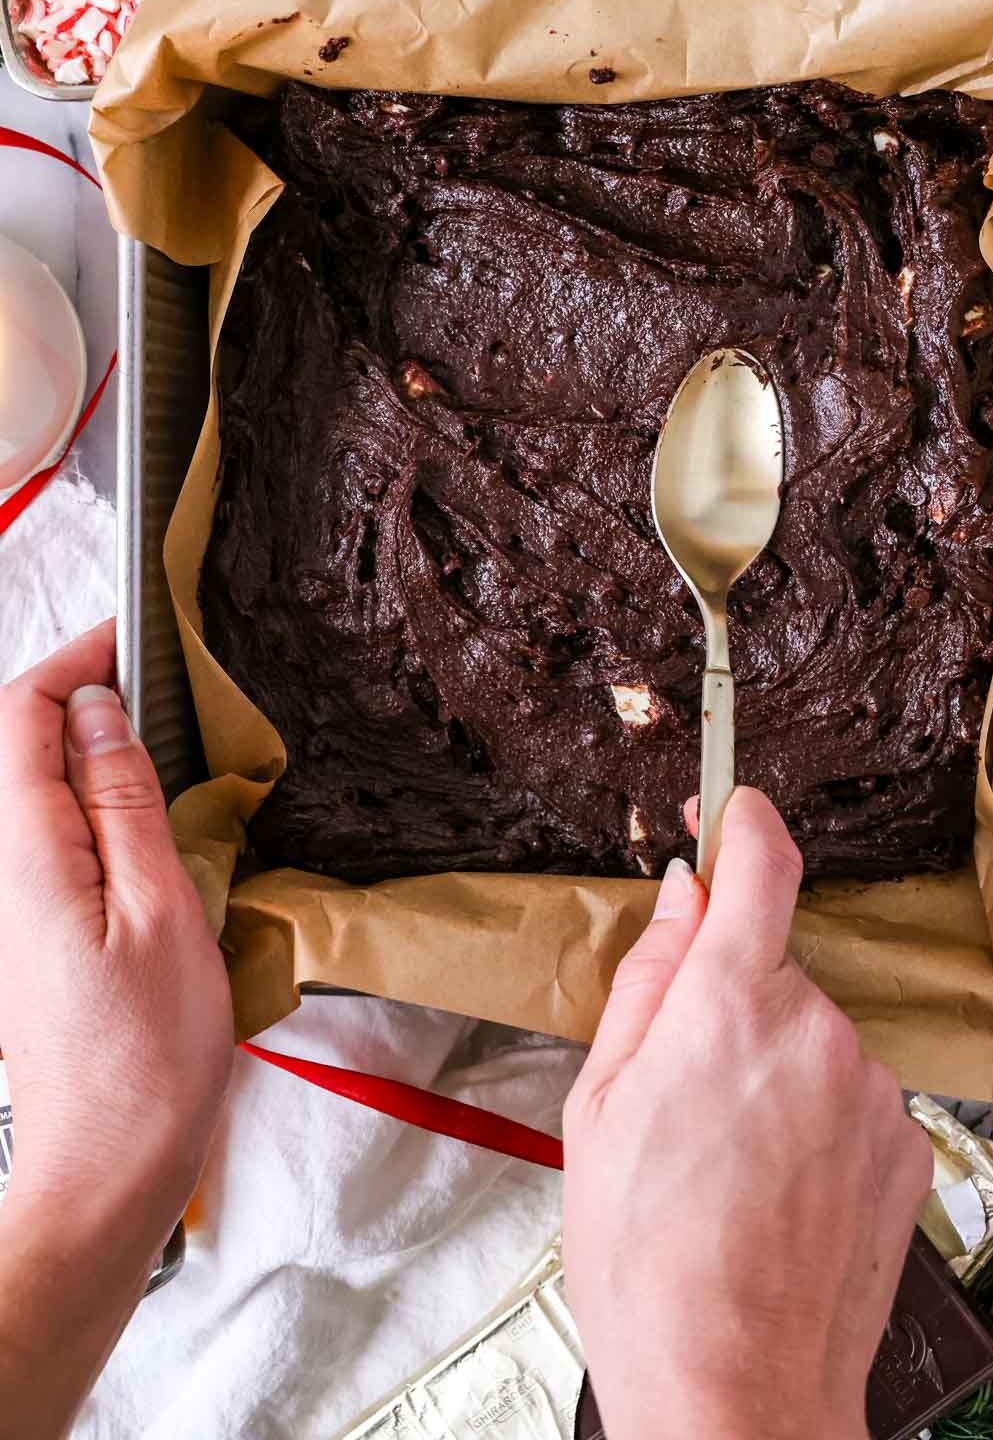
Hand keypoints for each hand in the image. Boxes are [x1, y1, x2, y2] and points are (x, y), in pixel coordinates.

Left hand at [0, 622, 231, 1437]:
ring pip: (36, 787)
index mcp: (24, 855)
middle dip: (83, 692)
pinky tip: (151, 810)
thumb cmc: (146, 1055)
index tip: (137, 632)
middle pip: (20, 746)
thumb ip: (125, 802)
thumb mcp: (160, 909)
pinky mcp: (30, 931)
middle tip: (165, 677)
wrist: (109, 1168)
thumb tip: (101, 712)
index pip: (21, 717)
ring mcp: (11, 904)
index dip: (74, 661)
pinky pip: (51, 833)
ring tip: (166, 732)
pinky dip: (96, 798)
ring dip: (92, 745)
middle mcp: (1, 872)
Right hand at [563, 788, 931, 1439]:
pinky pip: (849, 1095)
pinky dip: (813, 1122)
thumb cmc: (646, 1258)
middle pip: (772, 971)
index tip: (731, 807)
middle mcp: (819, 1029)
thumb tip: (685, 894)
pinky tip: (773, 1194)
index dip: (744, 821)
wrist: (734, 1389)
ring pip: (810, 1039)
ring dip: (772, 1071)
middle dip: (729, 1005)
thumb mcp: (600, 1102)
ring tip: (724, 1168)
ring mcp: (872, 1088)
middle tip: (679, 1095)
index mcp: (732, 1003)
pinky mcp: (905, 1143)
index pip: (763, 864)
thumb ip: (650, 977)